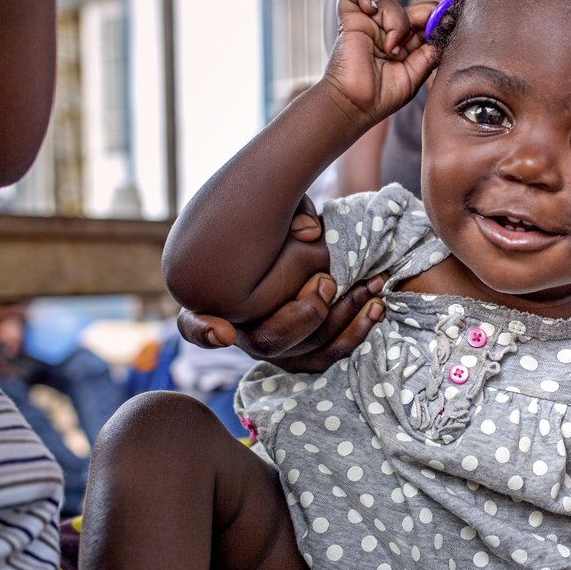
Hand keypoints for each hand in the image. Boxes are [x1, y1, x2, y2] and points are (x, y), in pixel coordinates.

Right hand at [177, 199, 386, 371]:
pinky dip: (357, 331)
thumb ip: (286, 218)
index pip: (194, 323)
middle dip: (304, 313)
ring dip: (343, 318)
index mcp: (217, 300)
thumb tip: (310, 230)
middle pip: (267, 340)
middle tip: (327, 282)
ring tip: (370, 286)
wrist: (292, 246)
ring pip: (305, 349)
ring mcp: (270, 346)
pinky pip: (329, 355)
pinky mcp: (301, 355)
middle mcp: (240, 331)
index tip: (221, 333)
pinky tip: (376, 305)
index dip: (204, 331)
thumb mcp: (275, 214)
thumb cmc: (273, 227)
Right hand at [322, 0, 437, 125]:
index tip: (449, 20)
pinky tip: (370, 10)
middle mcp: (389, 33)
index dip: (438, 18)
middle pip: (410, 9)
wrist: (354, 105)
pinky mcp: (351, 21)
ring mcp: (370, 26)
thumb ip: (429, 55)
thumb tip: (443, 33)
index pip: (425, 23)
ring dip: (397, 23)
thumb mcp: (415, 76)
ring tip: (391, 49)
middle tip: (430, 25)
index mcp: (406, 46)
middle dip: (424, 15)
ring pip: (390, 4)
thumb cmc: (382, 97)